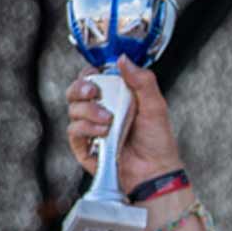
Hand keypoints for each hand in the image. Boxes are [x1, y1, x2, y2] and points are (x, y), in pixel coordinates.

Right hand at [64, 58, 184, 191]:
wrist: (155, 171)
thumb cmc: (157, 141)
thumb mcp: (155, 106)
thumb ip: (142, 81)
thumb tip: (123, 59)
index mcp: (115, 97)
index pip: (92, 78)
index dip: (89, 74)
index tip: (95, 73)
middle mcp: (99, 110)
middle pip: (75, 91)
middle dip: (81, 88)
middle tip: (94, 92)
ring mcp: (90, 128)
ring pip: (73, 109)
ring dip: (90, 112)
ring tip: (110, 121)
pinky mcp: (84, 146)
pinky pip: (74, 131)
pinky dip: (87, 129)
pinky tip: (104, 133)